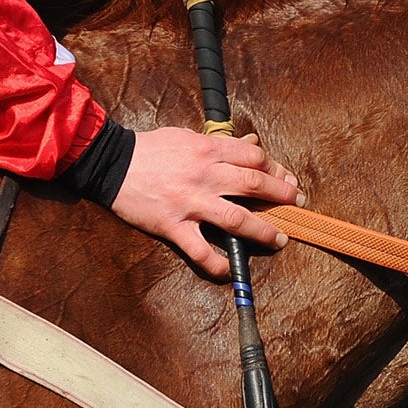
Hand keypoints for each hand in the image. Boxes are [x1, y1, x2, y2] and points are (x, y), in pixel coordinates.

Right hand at [107, 128, 301, 278]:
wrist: (110, 163)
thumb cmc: (150, 149)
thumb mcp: (186, 136)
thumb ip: (219, 143)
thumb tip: (250, 145)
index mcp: (207, 150)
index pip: (253, 157)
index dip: (275, 168)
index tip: (286, 179)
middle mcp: (204, 175)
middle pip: (253, 184)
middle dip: (281, 195)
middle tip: (297, 204)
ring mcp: (189, 202)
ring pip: (236, 218)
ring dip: (263, 231)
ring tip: (279, 240)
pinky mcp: (172, 225)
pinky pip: (199, 249)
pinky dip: (216, 263)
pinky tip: (230, 271)